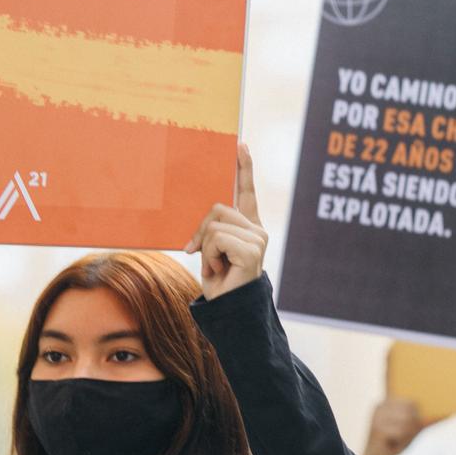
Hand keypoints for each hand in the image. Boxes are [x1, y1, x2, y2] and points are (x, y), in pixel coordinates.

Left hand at [187, 143, 267, 300]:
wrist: (229, 310)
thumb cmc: (219, 282)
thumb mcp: (210, 250)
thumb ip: (211, 229)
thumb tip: (203, 221)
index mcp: (247, 227)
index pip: (246, 192)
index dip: (243, 167)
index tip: (240, 144)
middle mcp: (256, 229)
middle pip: (218, 208)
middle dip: (200, 232)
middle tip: (198, 254)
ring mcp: (257, 238)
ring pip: (214, 225)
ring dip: (204, 248)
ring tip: (215, 267)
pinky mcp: (252, 248)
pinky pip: (216, 238)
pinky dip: (209, 256)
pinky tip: (219, 271)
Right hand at [363, 394, 425, 454]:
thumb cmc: (395, 444)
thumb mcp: (413, 430)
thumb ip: (427, 420)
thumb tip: (449, 414)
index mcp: (387, 402)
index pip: (413, 404)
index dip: (416, 418)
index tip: (405, 430)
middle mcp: (380, 406)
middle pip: (412, 412)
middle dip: (412, 428)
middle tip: (399, 439)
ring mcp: (377, 417)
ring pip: (409, 422)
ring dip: (407, 437)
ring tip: (396, 442)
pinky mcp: (378, 429)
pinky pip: (403, 432)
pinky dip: (401, 443)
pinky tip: (391, 446)